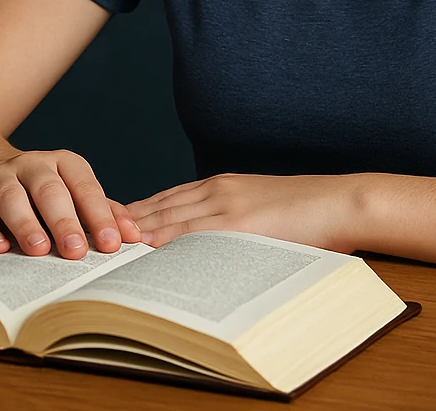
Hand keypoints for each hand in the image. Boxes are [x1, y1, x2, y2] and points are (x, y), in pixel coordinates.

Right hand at [0, 149, 144, 257]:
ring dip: (24, 223)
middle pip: (48, 189)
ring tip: (38, 250)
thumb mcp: (77, 197)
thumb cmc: (46, 195)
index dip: (99, 214)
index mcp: (64, 164)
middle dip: (64, 221)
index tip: (113, 243)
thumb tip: (138, 238)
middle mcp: (31, 165)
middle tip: (76, 251)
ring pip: (10, 195)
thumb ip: (105, 215)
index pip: (84, 187)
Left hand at [124, 173, 359, 251]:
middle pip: (159, 207)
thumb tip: (203, 242)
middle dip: (125, 221)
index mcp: (222, 186)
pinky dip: (167, 240)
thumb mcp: (260, 208)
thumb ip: (231, 219)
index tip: (109, 224)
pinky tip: (147, 249)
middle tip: (94, 234)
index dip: (135, 211)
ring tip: (108, 245)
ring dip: (138, 232)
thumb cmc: (306, 213)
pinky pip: (196, 233)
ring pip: (170, 218)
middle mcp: (218, 190)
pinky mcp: (241, 222)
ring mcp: (228, 205)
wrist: (342, 202)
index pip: (166, 199)